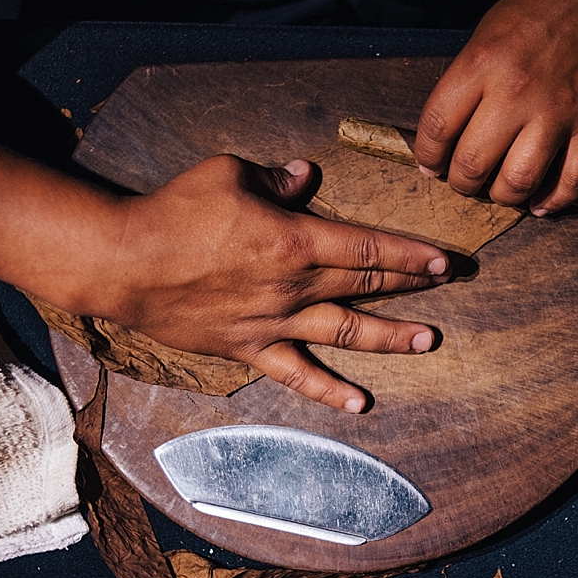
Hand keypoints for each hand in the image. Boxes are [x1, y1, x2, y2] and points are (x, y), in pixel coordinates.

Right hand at [92, 155, 449, 411]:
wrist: (126, 262)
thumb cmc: (175, 212)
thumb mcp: (229, 174)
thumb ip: (275, 179)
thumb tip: (305, 176)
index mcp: (294, 240)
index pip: (368, 247)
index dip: (411, 254)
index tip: (443, 259)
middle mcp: (294, 286)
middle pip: (367, 285)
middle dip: (413, 285)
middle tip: (451, 286)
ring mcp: (274, 322)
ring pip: (346, 332)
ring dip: (391, 338)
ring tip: (428, 341)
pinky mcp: (250, 348)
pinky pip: (296, 374)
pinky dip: (328, 391)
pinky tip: (359, 403)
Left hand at [414, 0, 577, 213]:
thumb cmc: (547, 4)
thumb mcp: (490, 30)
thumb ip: (467, 80)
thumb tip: (446, 133)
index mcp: (482, 62)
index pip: (436, 128)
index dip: (427, 157)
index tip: (432, 166)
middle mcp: (517, 90)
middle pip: (472, 165)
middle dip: (462, 184)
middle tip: (467, 182)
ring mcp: (560, 111)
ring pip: (518, 182)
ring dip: (504, 197)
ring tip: (502, 190)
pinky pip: (573, 181)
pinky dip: (556, 200)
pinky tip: (542, 203)